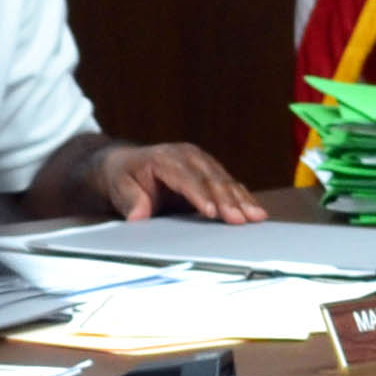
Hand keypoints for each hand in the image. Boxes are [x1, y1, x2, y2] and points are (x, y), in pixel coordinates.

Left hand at [87, 138, 263, 223]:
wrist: (127, 164)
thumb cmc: (124, 177)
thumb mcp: (119, 188)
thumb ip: (131, 201)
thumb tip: (138, 215)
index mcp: (164, 158)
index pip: (185, 178)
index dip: (199, 195)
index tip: (211, 212)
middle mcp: (187, 156)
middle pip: (211, 179)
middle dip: (227, 200)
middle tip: (240, 220)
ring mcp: (201, 161)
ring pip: (224, 181)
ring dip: (241, 200)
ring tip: (256, 217)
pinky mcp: (210, 171)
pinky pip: (229, 184)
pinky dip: (243, 197)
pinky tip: (256, 210)